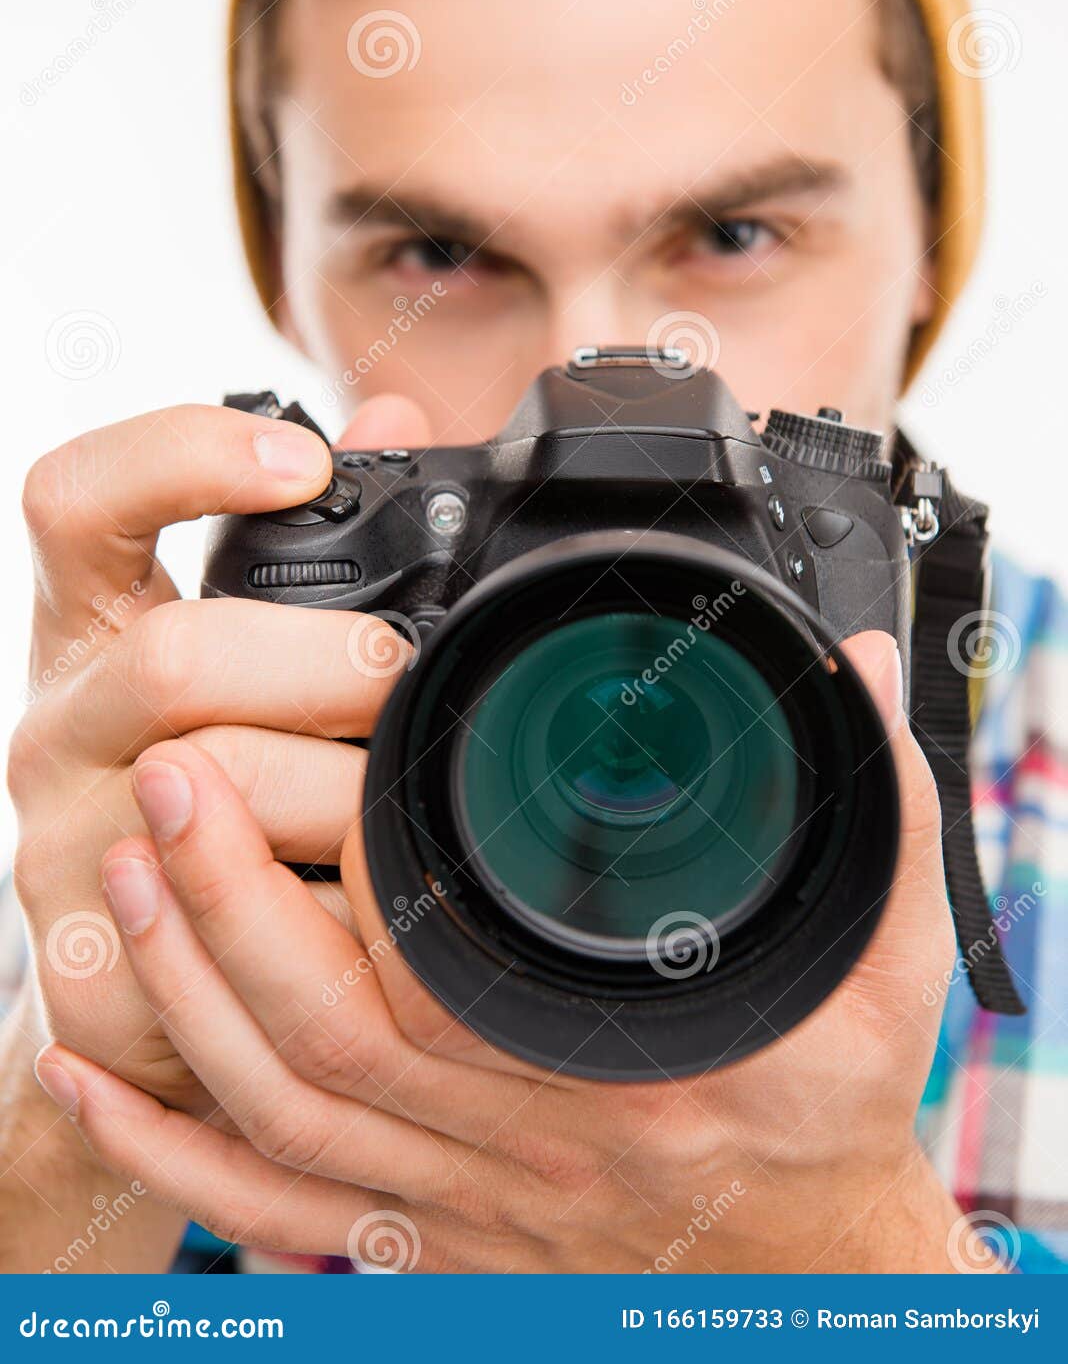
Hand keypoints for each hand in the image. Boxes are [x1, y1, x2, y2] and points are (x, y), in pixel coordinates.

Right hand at [10, 394, 422, 1112]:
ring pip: (214, 791)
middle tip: (403, 687)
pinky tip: (372, 907)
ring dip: (344, 796)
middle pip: (176, 658)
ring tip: (406, 803)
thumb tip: (393, 418)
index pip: (75, 500)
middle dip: (328, 665)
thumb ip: (315, 540)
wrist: (132, 977)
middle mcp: (55, 726)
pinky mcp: (89, 966)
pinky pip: (227, 933)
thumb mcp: (244, 651)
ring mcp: (60, 846)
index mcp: (89, 630)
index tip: (301, 460)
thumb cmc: (215, 778)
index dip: (181, 457)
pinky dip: (326, 916)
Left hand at [38, 629, 987, 1271]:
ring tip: (122, 871)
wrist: (808, 1269)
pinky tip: (82, 1076)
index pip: (449, 976)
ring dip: (180, 994)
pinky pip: (264, 1211)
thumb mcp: (883, 957)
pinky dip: (160, 1152)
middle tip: (169, 779)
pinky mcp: (423, 1241)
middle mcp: (521, 1146)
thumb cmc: (831, 1106)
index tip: (306, 750)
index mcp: (618, 1066)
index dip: (355, 873)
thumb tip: (858, 668)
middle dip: (225, 902)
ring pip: (278, 1116)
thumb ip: (882, 806)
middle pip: (327, 1036)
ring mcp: (460, 1204)